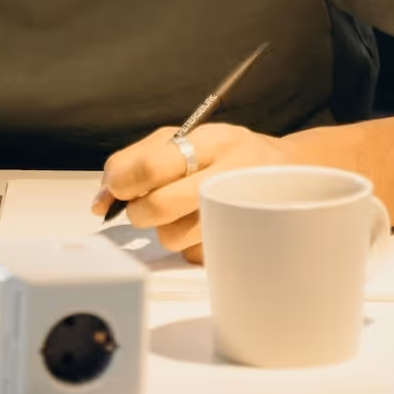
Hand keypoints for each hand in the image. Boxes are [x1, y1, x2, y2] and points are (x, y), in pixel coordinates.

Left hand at [91, 123, 294, 261]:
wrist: (294, 171)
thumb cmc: (227, 153)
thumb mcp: (187, 137)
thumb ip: (136, 160)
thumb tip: (100, 200)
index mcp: (211, 141)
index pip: (150, 166)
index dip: (122, 182)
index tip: (117, 188)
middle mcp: (229, 175)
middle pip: (158, 206)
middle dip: (139, 210)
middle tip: (146, 203)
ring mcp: (240, 213)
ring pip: (171, 238)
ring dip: (167, 229)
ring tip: (184, 210)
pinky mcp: (245, 245)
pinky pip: (193, 256)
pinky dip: (190, 244)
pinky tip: (206, 224)